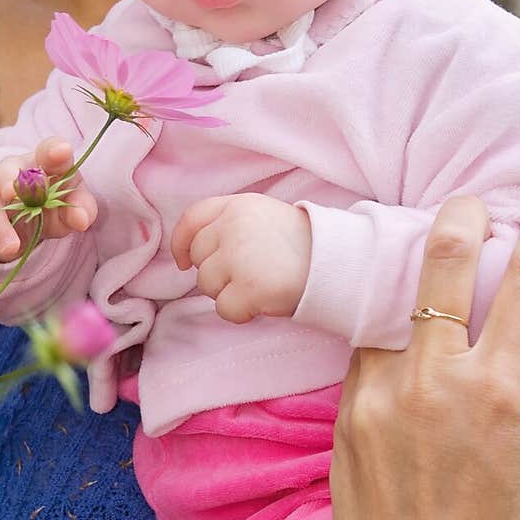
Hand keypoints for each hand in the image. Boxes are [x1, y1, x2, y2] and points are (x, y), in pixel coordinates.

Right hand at [0, 137, 97, 276]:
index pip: (46, 150)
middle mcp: (7, 174)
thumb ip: (81, 208)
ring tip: (12, 249)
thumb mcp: (71, 205)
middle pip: (3, 171)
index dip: (53, 150)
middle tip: (14, 197)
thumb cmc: (50, 204)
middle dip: (8, 182)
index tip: (61, 153)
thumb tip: (81, 219)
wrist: (22, 218)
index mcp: (39, 163)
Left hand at [171, 193, 311, 323]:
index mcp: (238, 206)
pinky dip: (241, 313)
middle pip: (198, 259)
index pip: (191, 219)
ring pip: (206, 285)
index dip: (181, 243)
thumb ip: (231, 224)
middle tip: (247, 277)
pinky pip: (224, 309)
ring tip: (259, 286)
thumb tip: (193, 253)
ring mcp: (239, 257)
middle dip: (215, 274)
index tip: (183, 261)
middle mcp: (233, 227)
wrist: (338, 262)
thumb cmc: (303, 244)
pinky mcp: (249, 287)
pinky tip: (263, 302)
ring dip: (228, 293)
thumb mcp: (265, 216)